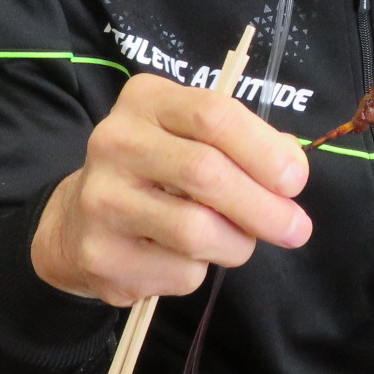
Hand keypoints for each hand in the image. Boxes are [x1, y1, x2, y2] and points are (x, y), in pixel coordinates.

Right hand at [31, 74, 312, 303]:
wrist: (77, 222)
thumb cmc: (156, 173)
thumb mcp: (195, 139)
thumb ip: (246, 145)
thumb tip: (291, 169)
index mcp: (146, 101)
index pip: (214, 115)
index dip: (264, 151)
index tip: (295, 181)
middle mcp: (115, 142)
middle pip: (207, 173)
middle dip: (264, 207)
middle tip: (296, 228)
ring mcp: (101, 200)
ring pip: (196, 230)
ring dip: (237, 244)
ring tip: (239, 242)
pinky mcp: (100, 255)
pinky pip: (178, 272)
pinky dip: (201, 271)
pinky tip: (186, 258)